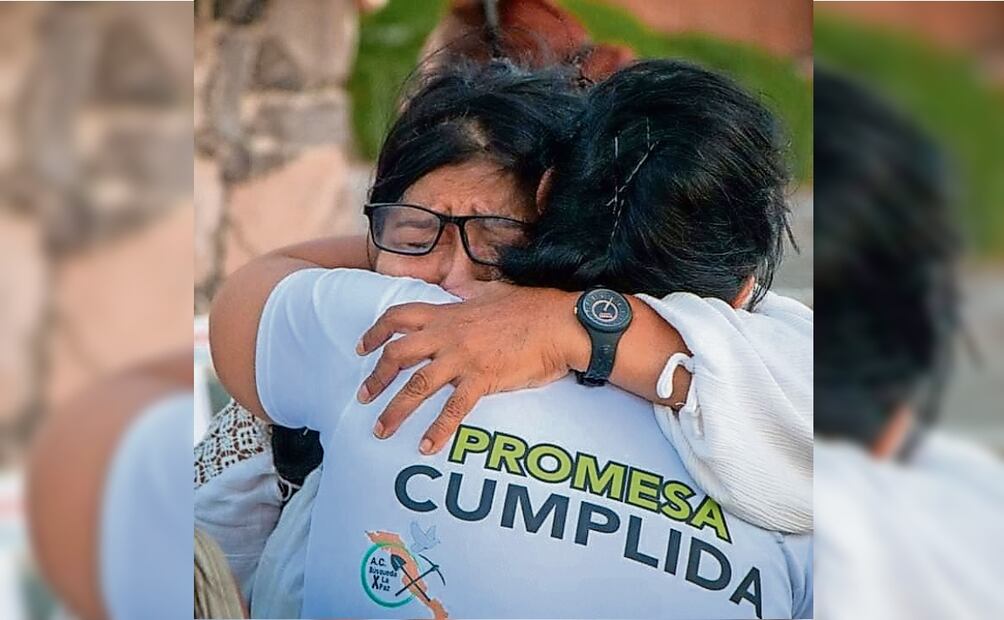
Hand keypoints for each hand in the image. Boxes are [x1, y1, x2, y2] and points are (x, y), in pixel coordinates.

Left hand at [356, 282, 585, 453]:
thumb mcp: (493, 292)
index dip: (376, 332)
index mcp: (448, 314)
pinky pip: (453, 409)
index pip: (399, 317)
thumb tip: (462, 289)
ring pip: (417, 385)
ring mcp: (463, 358)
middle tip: (363, 397)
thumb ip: (471, 293)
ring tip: (381, 431)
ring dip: (395, 410)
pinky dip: (438, 430)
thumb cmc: (532, 307)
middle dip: (376, 378)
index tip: (362, 347)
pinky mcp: (482, 379)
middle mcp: (448, 335)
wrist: (560, 322)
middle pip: (397, 355)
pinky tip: (427, 446)